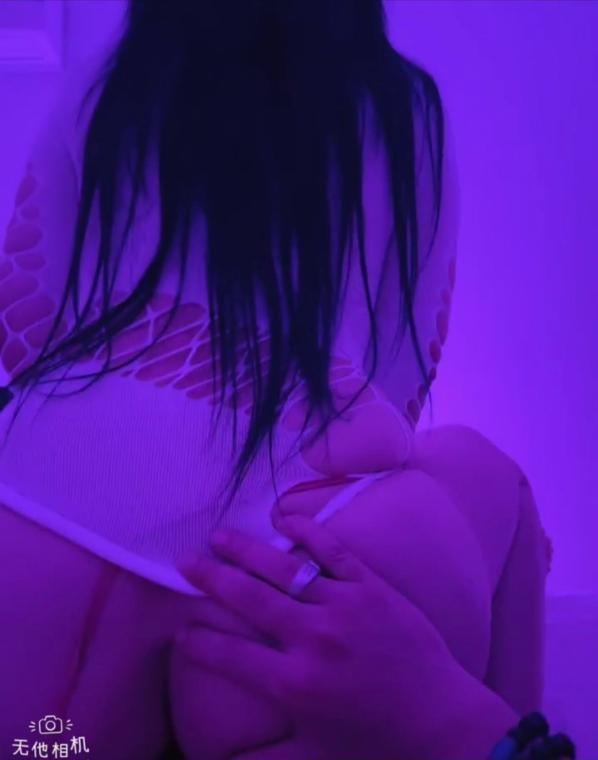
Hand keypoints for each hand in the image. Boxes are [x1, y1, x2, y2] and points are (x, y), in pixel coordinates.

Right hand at [176, 514, 500, 759]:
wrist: (442, 720)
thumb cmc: (375, 743)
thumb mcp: (311, 758)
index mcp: (293, 685)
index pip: (227, 655)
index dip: (196, 640)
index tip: (179, 628)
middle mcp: (312, 640)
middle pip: (247, 599)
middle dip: (210, 579)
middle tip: (184, 561)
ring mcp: (342, 607)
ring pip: (283, 569)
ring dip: (246, 550)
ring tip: (219, 536)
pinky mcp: (371, 587)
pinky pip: (332, 551)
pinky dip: (306, 532)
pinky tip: (282, 520)